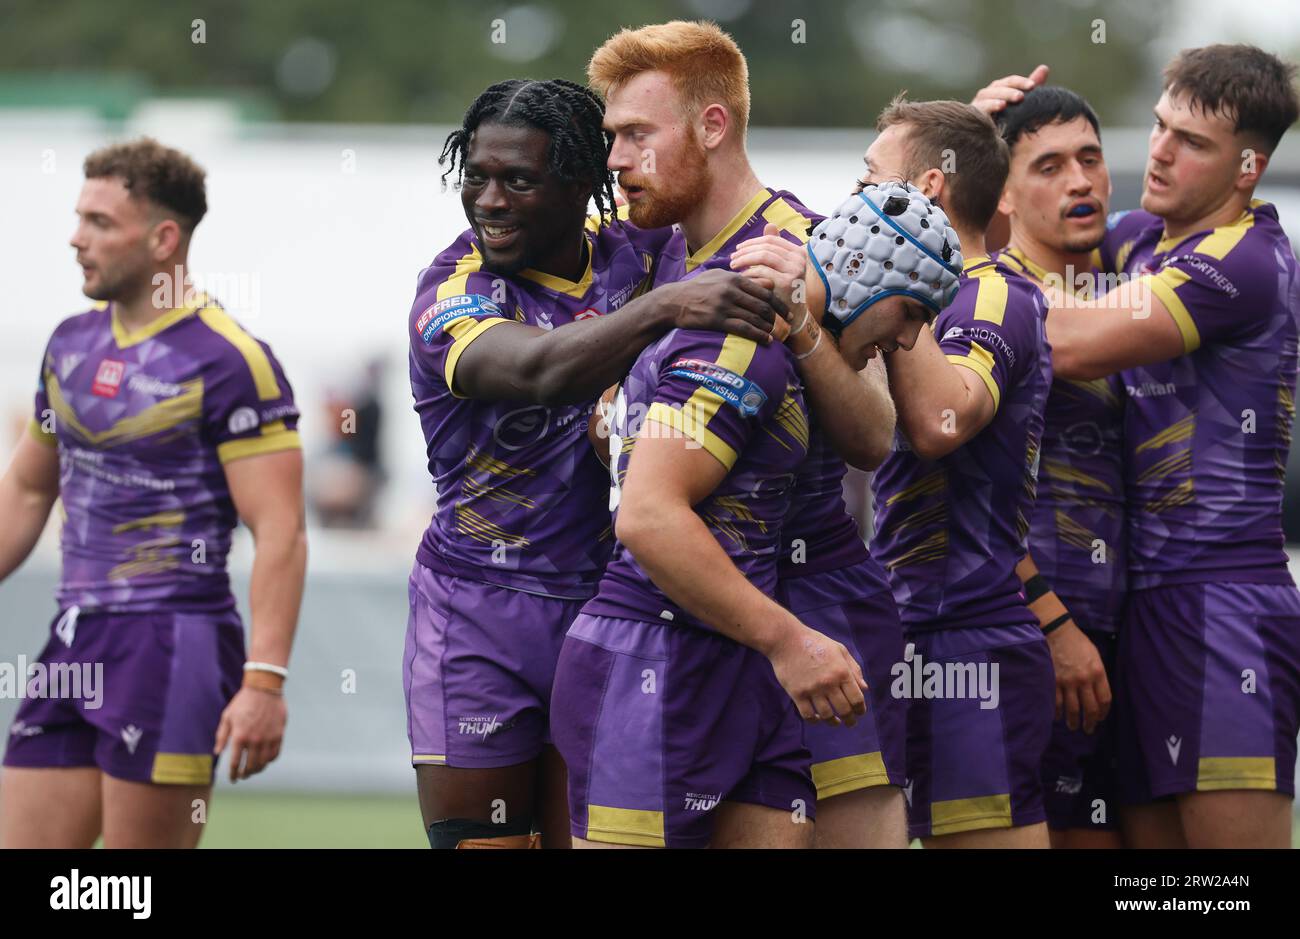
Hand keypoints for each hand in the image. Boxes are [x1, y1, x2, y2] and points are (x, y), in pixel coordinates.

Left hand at [214, 685, 287, 781]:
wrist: (264, 688)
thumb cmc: (243, 702)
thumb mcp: (227, 716)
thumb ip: (222, 736)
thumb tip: (217, 753)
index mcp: (239, 736)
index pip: (235, 763)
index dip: (233, 774)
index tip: (233, 779)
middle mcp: (254, 740)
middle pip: (250, 766)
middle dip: (245, 774)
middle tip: (243, 776)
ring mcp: (268, 738)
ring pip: (263, 762)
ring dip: (258, 770)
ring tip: (253, 770)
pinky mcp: (279, 735)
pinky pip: (275, 754)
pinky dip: (269, 760)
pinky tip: (265, 760)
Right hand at [664, 268, 790, 343]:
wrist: (674, 301)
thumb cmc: (698, 288)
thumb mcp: (720, 277)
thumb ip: (744, 280)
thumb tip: (769, 282)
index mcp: (734, 279)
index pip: (764, 291)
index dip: (779, 303)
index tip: (787, 312)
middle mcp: (731, 291)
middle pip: (763, 305)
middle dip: (777, 317)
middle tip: (787, 325)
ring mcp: (724, 306)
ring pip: (755, 318)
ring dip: (768, 328)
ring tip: (776, 334)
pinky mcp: (717, 320)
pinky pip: (743, 329)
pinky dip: (758, 335)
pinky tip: (766, 340)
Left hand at [731, 223, 808, 303]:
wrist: (793, 315)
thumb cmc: (783, 290)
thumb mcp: (781, 267)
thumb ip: (775, 248)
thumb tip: (770, 224)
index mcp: (798, 252)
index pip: (771, 240)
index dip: (752, 242)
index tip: (738, 249)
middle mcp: (799, 258)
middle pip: (766, 246)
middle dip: (746, 250)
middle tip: (732, 258)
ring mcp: (795, 270)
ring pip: (763, 256)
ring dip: (745, 259)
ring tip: (733, 265)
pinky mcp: (787, 282)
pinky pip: (763, 271)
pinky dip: (749, 272)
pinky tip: (740, 277)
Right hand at [766, 622, 867, 725]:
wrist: (786, 639)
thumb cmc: (815, 643)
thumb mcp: (839, 650)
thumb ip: (854, 668)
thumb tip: (864, 689)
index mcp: (841, 671)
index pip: (857, 699)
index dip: (860, 709)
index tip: (859, 713)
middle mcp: (829, 682)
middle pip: (844, 710)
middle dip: (850, 720)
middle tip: (850, 723)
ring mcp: (812, 689)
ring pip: (827, 715)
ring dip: (833, 722)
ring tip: (835, 722)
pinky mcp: (797, 693)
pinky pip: (808, 715)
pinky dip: (815, 720)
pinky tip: (818, 718)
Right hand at [970, 64, 1049, 114]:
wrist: (990, 144)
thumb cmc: (1007, 121)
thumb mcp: (1021, 104)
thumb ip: (1030, 86)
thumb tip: (1044, 68)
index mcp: (999, 90)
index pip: (1010, 82)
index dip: (1021, 82)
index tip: (1033, 86)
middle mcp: (987, 95)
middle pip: (997, 87)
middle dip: (1010, 90)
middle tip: (1021, 96)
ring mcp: (977, 105)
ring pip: (986, 96)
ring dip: (997, 98)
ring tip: (1006, 104)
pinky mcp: (971, 116)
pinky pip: (978, 109)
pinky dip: (987, 107)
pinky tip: (998, 108)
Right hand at [1046, 619, 1110, 732]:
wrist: (1057, 632)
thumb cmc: (1078, 643)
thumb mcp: (1095, 656)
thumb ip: (1098, 675)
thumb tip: (1097, 693)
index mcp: (1098, 672)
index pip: (1105, 700)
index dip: (1103, 713)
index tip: (1100, 718)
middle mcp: (1084, 680)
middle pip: (1090, 708)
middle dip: (1090, 722)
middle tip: (1088, 729)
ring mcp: (1068, 682)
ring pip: (1073, 709)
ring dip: (1074, 721)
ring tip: (1073, 726)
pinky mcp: (1053, 681)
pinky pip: (1056, 703)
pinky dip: (1057, 713)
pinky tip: (1058, 717)